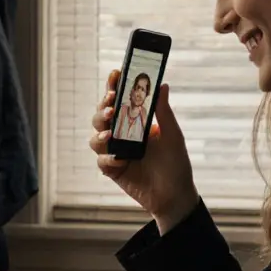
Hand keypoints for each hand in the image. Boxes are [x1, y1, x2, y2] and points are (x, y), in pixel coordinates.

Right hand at [89, 70, 198, 232]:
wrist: (174, 195)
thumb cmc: (175, 164)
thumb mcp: (173, 135)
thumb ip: (164, 112)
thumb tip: (162, 85)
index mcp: (136, 122)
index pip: (120, 100)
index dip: (114, 86)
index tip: (115, 74)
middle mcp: (122, 134)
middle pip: (102, 116)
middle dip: (102, 108)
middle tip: (111, 104)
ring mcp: (115, 151)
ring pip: (95, 137)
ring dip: (100, 132)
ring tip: (111, 132)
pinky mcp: (113, 169)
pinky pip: (102, 161)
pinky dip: (108, 158)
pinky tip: (121, 159)